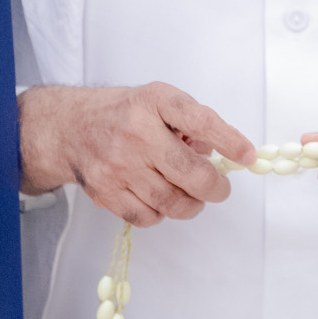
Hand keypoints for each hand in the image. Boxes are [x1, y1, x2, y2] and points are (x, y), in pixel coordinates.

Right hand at [19, 83, 253, 225]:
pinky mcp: (105, 192)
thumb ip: (191, 123)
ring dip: (190, 204)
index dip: (229, 141)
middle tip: (219, 189)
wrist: (70, 127)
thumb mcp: (158, 101)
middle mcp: (135, 133)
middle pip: (190, 174)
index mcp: (154, 102)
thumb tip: (218, 155)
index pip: (200, 121)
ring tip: (191, 196)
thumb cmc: (124, 113)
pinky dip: (161, 213)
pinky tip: (159, 199)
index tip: (248, 156)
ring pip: (172, 202)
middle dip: (215, 188)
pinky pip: (148, 217)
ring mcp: (118, 165)